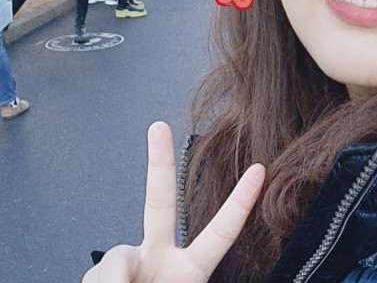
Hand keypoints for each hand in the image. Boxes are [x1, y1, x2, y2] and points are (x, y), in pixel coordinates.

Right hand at [82, 121, 264, 282]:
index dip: (241, 203)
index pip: (220, 234)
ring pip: (115, 260)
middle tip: (157, 127)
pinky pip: (96, 278)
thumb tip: (116, 274)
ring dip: (113, 282)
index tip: (261, 170)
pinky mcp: (98, 280)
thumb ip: (142, 278)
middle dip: (159, 163)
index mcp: (189, 272)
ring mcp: (127, 268)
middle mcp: (157, 260)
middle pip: (159, 204)